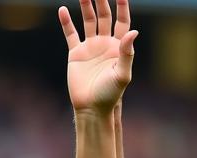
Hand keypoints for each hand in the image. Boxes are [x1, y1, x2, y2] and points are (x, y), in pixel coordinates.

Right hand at [60, 0, 136, 114]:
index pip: (122, 22)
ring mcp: (90, 47)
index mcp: (118, 48)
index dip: (122, 7)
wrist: (91, 109)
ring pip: (88, 20)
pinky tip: (62, 9)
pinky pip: (71, 34)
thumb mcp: (122, 75)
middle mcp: (105, 44)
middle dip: (102, 0)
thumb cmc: (109, 95)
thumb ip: (127, 53)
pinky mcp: (76, 53)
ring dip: (86, 6)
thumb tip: (133, 31)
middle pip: (104, 16)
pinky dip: (66, 22)